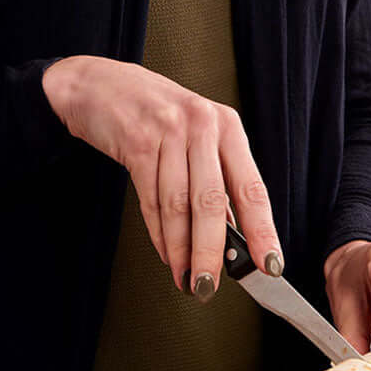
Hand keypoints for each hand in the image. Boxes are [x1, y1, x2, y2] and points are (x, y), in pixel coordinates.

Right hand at [42, 55, 282, 298]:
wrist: (100, 85)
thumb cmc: (157, 116)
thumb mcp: (197, 139)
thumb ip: (216, 182)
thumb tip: (233, 238)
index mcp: (228, 128)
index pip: (253, 188)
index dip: (263, 231)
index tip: (270, 264)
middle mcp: (203, 127)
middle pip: (213, 203)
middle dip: (213, 252)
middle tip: (212, 285)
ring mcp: (169, 132)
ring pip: (179, 206)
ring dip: (182, 251)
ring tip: (188, 279)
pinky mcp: (136, 141)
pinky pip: (150, 200)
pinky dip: (160, 235)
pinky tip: (168, 256)